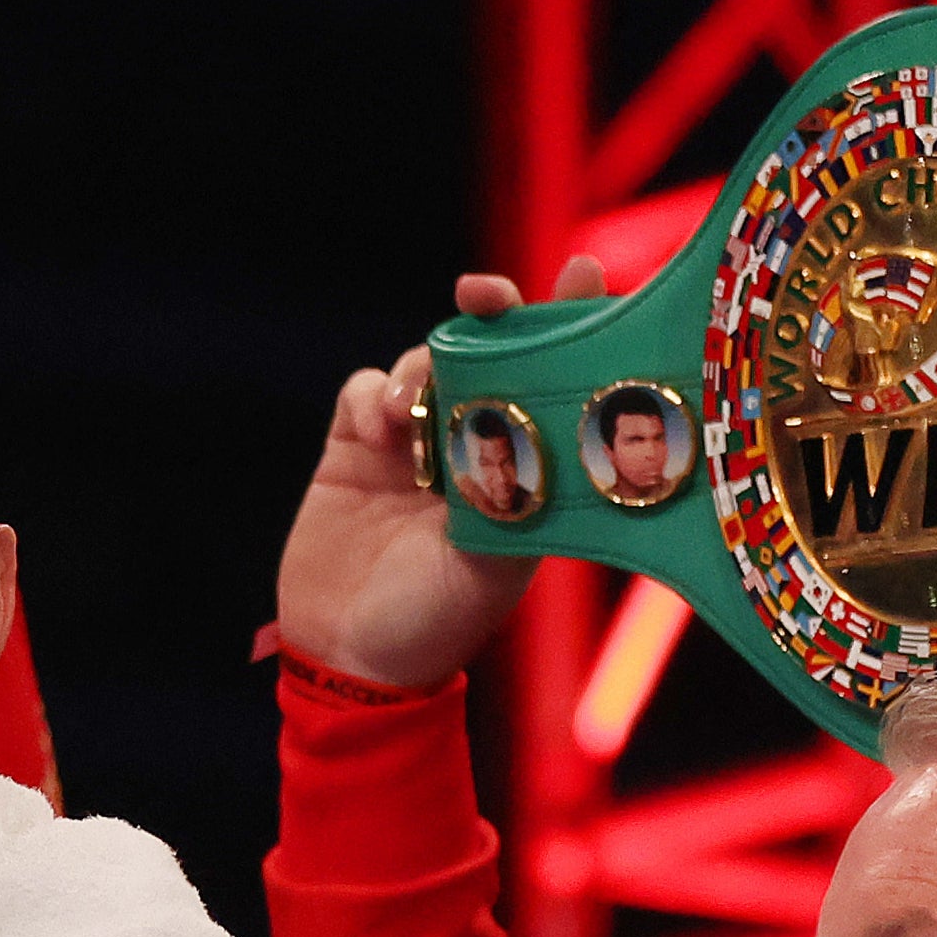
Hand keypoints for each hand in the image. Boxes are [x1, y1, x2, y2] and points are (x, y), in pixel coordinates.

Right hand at [275, 256, 605, 688]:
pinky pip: (365, 391)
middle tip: (484, 295)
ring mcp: (411, 444)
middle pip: (489, 354)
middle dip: (491, 313)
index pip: (555, 381)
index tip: (585, 273)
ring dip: (421, 369)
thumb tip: (528, 441)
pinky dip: (373, 394)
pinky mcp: (353, 448)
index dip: (570, 323)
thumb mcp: (493, 572)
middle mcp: (472, 446)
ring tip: (412, 407)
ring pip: (424, 364)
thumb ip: (513, 505)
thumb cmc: (436, 628)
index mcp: (524, 471)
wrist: (351, 663)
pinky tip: (377, 427)